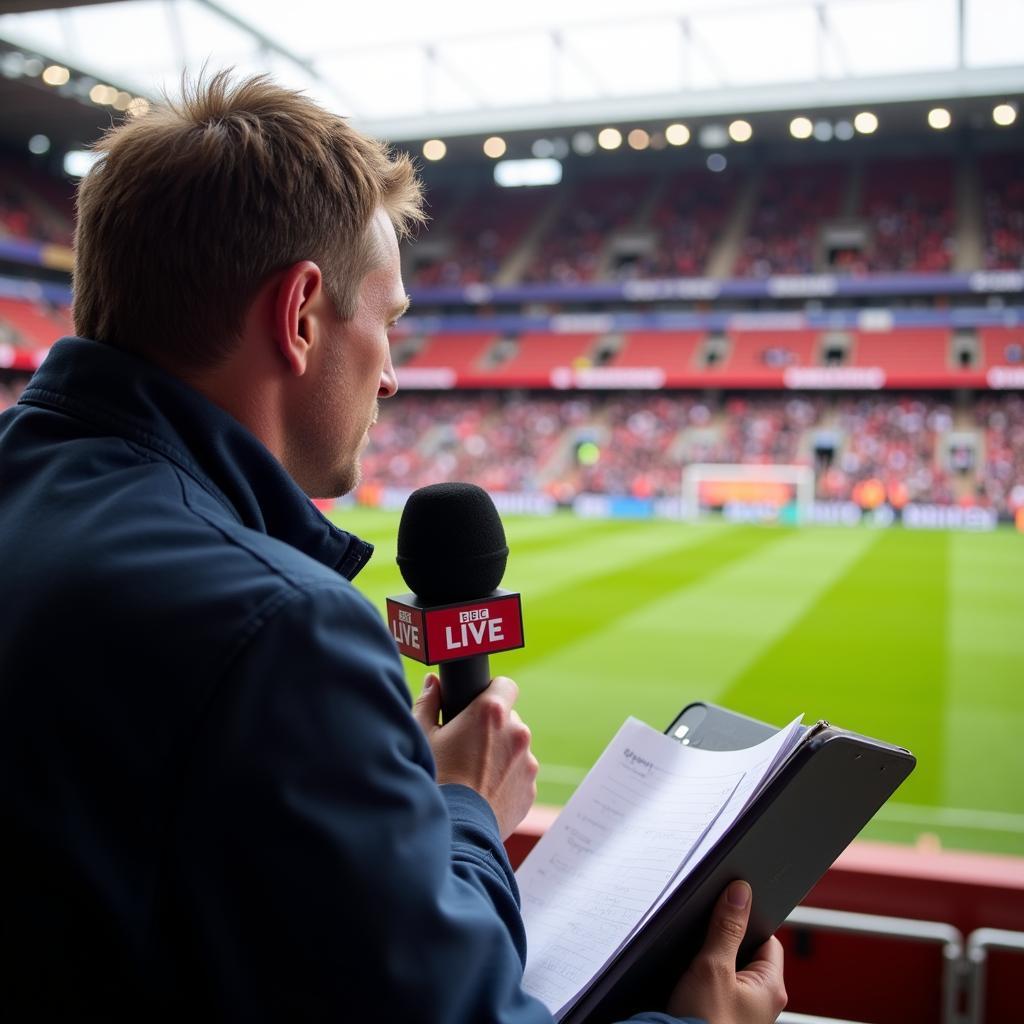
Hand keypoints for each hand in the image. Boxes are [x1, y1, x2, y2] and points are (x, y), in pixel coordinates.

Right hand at [412, 673, 538, 839]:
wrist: (455, 829)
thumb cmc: (436, 778)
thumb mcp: (423, 736)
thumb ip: (429, 702)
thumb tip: (434, 683)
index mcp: (491, 712)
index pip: (505, 685)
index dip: (491, 692)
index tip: (478, 706)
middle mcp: (517, 732)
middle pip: (509, 719)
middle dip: (493, 728)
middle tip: (467, 746)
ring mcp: (528, 761)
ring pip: (516, 748)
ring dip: (501, 754)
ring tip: (473, 774)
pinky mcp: (531, 788)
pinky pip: (520, 775)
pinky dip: (506, 779)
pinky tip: (483, 791)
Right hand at [666, 881, 786, 1023]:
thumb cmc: (702, 1023)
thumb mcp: (712, 967)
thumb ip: (726, 927)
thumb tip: (740, 892)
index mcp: (773, 989)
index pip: (767, 938)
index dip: (747, 921)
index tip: (728, 908)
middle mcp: (763, 1002)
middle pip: (747, 952)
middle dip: (726, 939)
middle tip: (707, 933)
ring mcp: (743, 1011)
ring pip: (730, 969)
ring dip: (714, 959)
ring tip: (698, 956)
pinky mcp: (722, 1015)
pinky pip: (718, 985)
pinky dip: (705, 976)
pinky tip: (690, 973)